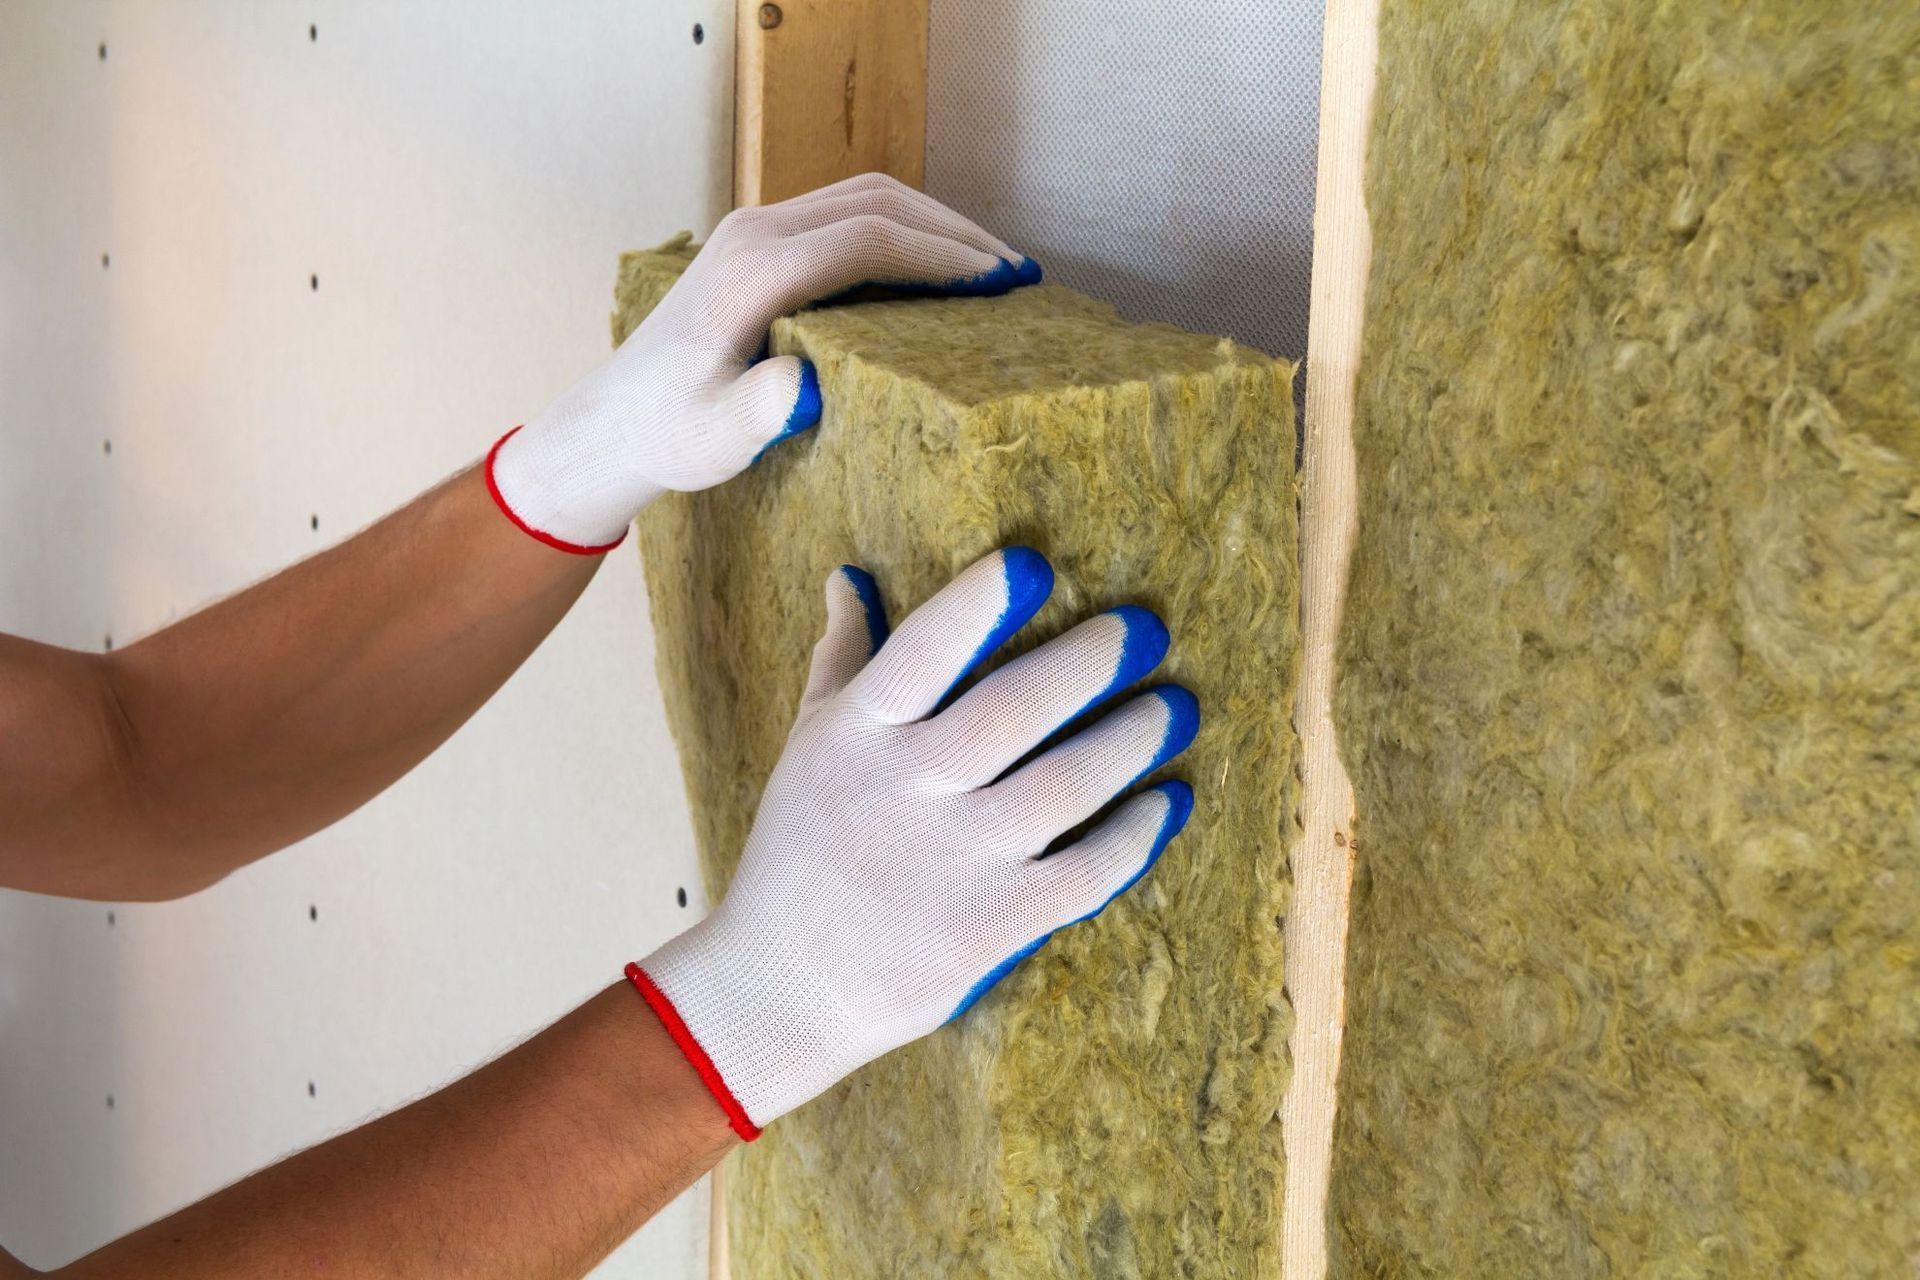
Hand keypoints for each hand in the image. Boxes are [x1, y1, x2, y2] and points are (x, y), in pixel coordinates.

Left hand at [485, 174, 1038, 551]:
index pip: (867, 240)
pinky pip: (848, 216)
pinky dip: (906, 233)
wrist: (615, 422)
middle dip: (955, 233)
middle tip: (1019, 277)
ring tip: (995, 270)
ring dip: (936, 226)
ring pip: (867, 199)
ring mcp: (757, 231)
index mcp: (751, 273)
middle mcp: (754, 234)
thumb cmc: (669, 435)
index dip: (942, 258)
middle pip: (877, 203)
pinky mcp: (764, 243)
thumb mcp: (714, 438)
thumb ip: (759, 410)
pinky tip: (942, 273)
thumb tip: (806, 383)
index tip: (1002, 286)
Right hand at [628, 549, 1198, 1138]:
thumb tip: (853, 576)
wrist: (780, 988)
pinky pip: (1084, 872)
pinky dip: (1135, 834)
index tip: (1036, 564)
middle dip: (1090, 663)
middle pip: (1011, 711)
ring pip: (1063, 787)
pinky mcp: (992, 927)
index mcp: (854, 736)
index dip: (979, 606)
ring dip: (1130, 740)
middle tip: (1147, 629)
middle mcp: (903, 792)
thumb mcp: (810, 747)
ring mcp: (952, 863)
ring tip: (1176, 707)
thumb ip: (842, 659)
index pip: (918, 654)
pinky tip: (1170, 799)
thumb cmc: (799, 852)